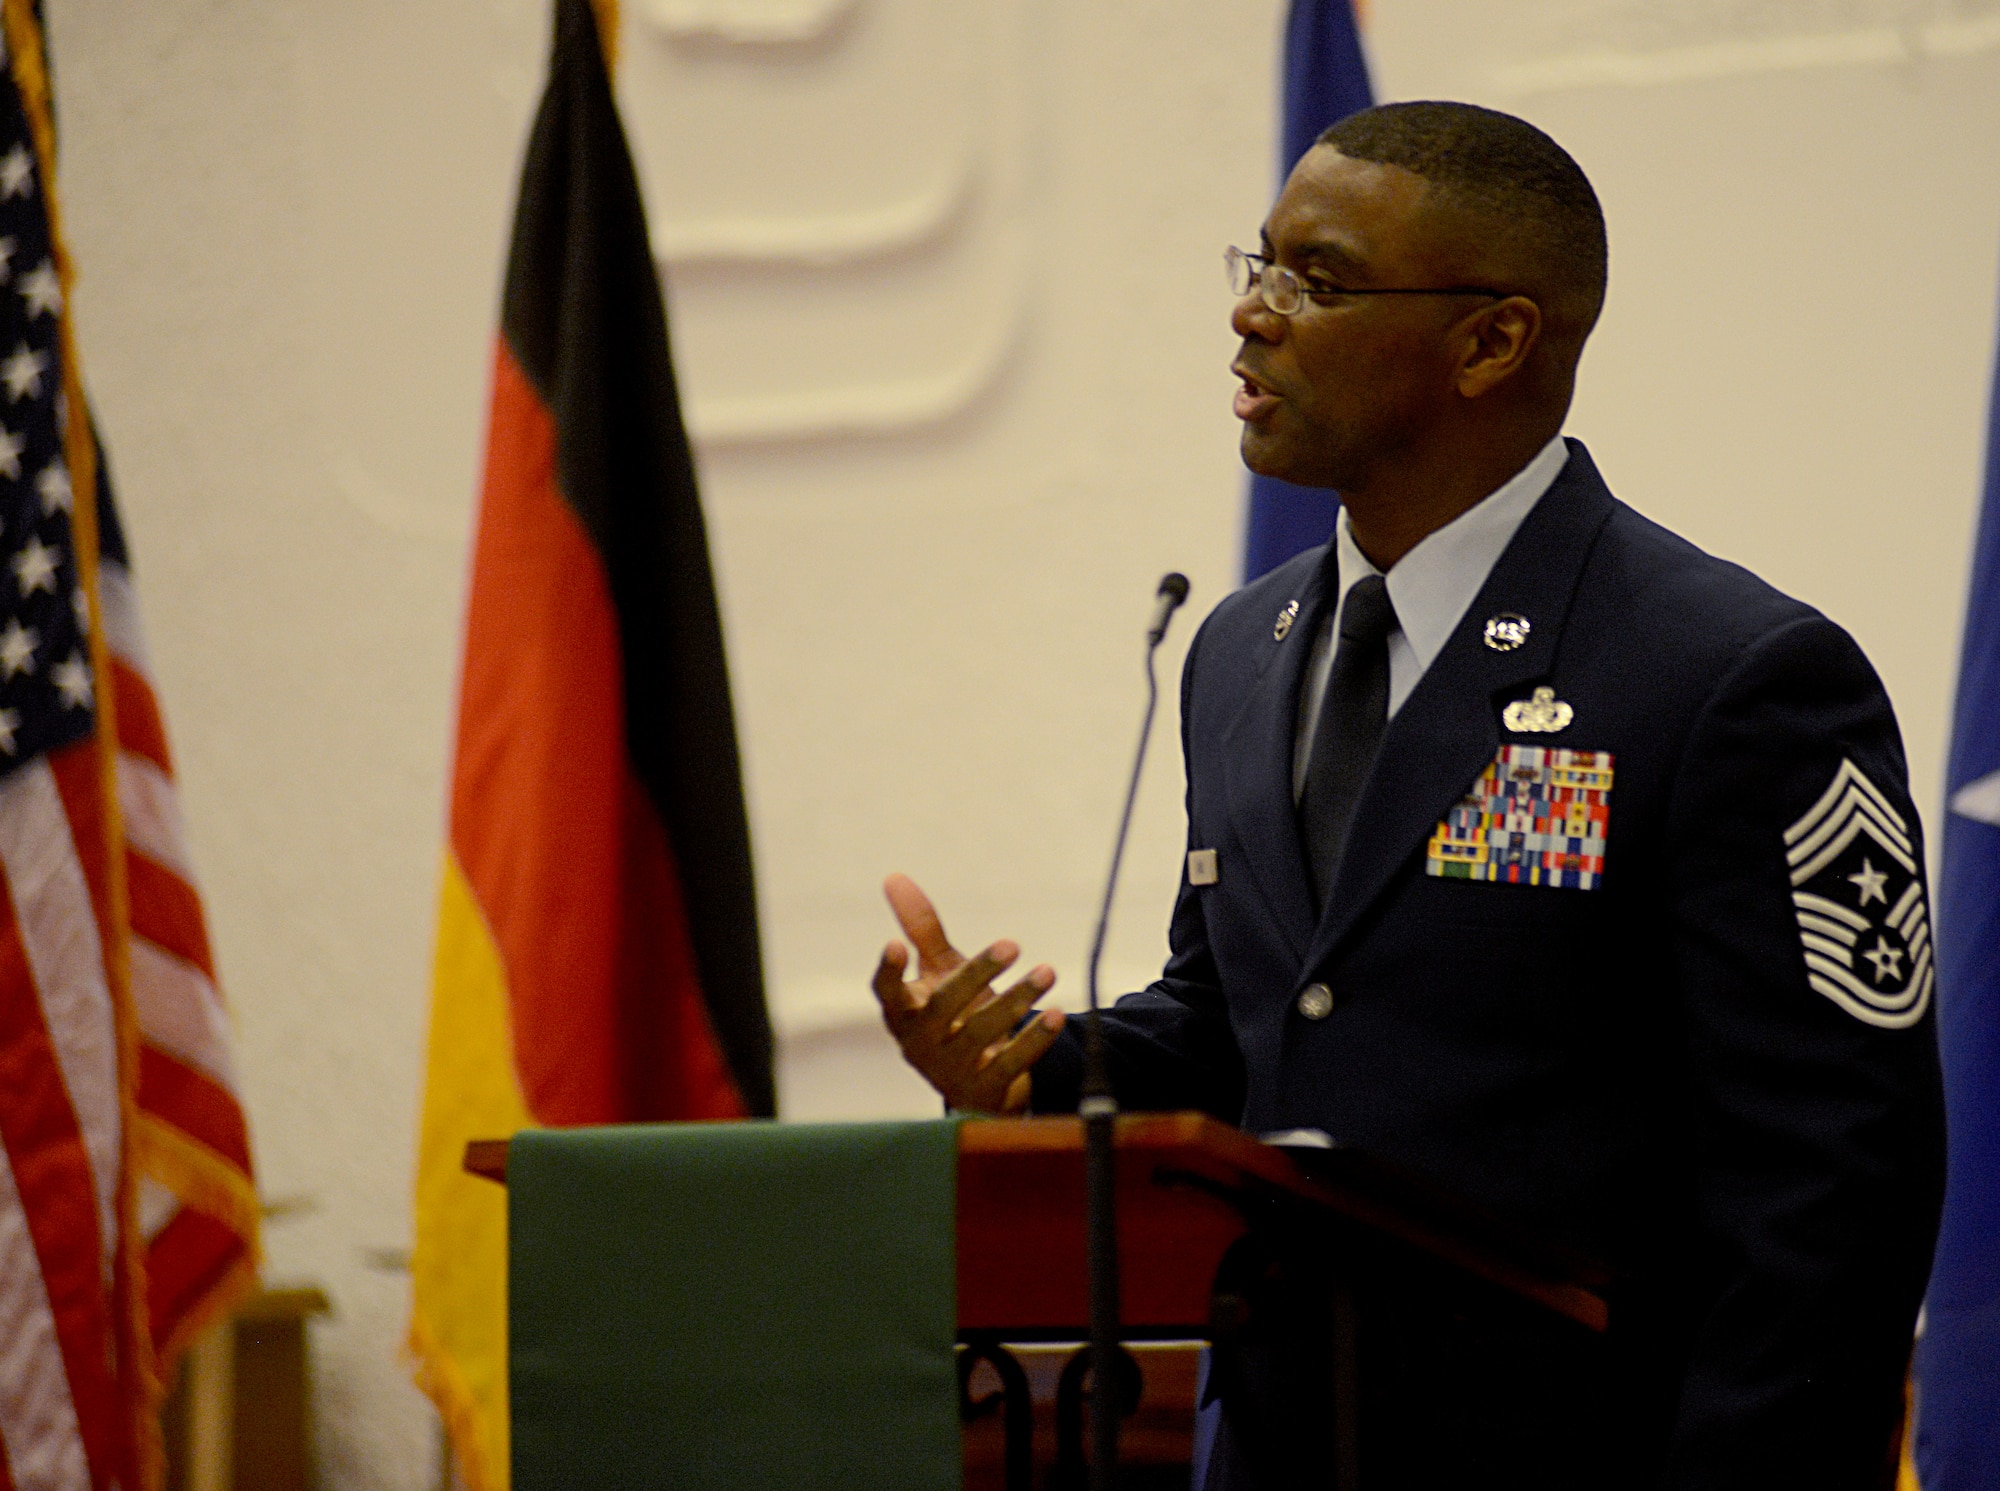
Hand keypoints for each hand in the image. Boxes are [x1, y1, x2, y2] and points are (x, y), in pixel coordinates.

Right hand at [871, 873, 1063, 1113]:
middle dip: (978, 973)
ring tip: (1048, 971)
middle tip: (1012, 944)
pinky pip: (1010, 1063)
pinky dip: (1034, 1039)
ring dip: (1017, 999)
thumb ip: (921, 929)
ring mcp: (950, 1071)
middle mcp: (919, 1044)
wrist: (976, 1080)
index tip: (895, 944)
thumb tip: (894, 877)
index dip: (888, 971)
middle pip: (944, 1006)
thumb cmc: (951, 1013)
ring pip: (981, 1033)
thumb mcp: (938, 971)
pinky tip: (1056, 1015)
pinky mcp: (983, 1091)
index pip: (886, 992)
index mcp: (903, 1012)